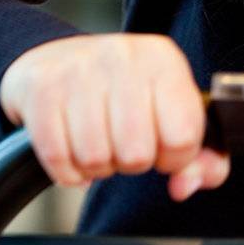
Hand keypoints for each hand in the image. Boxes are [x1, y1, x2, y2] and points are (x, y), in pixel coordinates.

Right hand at [0, 33, 230, 201]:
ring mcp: (79, 70)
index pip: (183, 136)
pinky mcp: (42, 88)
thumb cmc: (124, 94)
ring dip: (98, 167)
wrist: (57, 59)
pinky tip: (74, 152)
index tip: (162, 149)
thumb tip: (184, 186)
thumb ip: (201, 160)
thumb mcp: (171, 112)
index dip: (174, 159)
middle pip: (137, 154)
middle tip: (125, 146)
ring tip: (100, 145)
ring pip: (95, 158)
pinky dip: (68, 170)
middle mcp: (124, 58)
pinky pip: (58, 158)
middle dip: (132, 163)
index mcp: (164, 61)